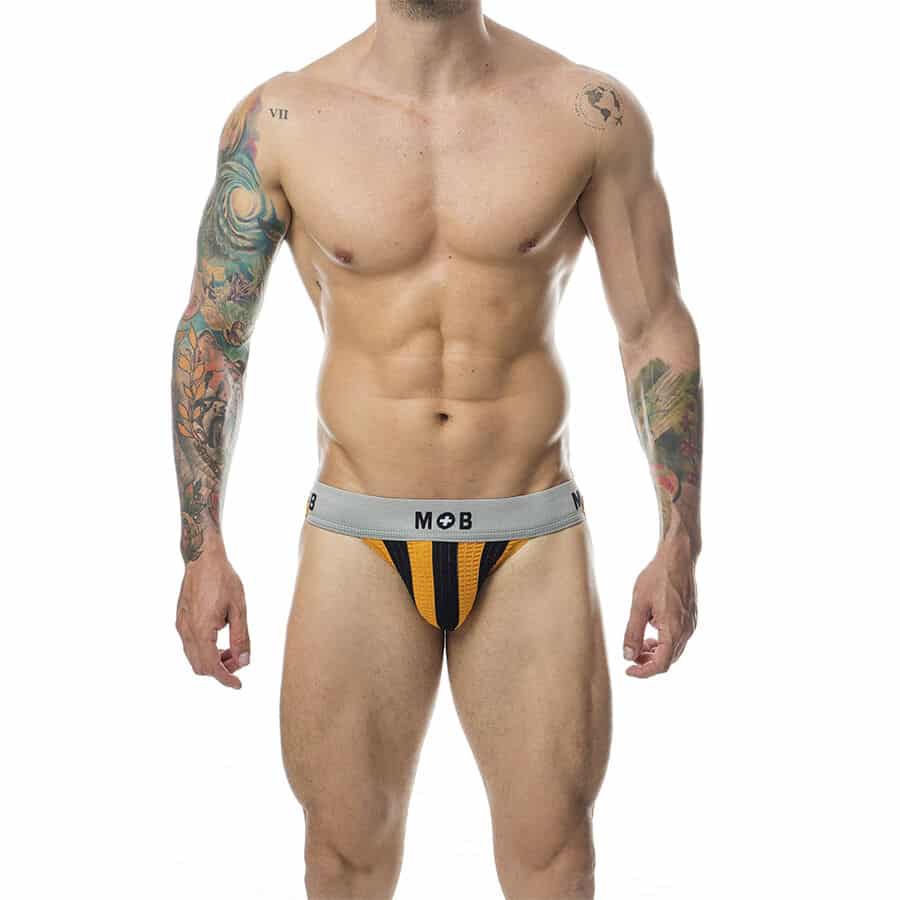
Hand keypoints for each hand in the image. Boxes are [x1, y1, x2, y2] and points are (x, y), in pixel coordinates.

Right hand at [176, 551, 249, 688]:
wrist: (203, 559)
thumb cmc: (224, 579)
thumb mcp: (239, 609)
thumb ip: (241, 637)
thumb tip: (245, 662)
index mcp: (202, 630)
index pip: (211, 666)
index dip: (226, 678)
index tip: (238, 685)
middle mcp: (187, 631)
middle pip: (200, 666)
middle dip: (220, 670)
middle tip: (239, 661)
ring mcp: (181, 625)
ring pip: (193, 657)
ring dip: (212, 660)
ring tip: (231, 650)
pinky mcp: (180, 620)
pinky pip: (189, 645)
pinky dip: (204, 650)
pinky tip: (219, 639)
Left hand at [623, 541, 696, 677]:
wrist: (678, 558)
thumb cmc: (657, 577)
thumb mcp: (639, 605)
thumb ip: (633, 632)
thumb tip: (628, 655)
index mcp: (673, 630)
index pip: (660, 665)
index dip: (643, 672)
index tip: (627, 670)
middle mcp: (686, 631)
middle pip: (668, 660)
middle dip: (648, 662)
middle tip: (630, 654)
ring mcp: (691, 626)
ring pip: (673, 651)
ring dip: (656, 652)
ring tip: (639, 643)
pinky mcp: (691, 619)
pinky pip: (678, 639)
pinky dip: (664, 642)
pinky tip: (651, 630)